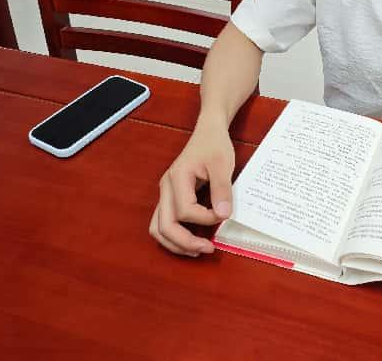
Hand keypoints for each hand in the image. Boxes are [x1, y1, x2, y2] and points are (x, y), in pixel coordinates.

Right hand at [149, 119, 234, 256]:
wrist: (208, 131)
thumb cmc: (215, 145)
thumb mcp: (223, 164)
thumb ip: (222, 190)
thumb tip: (223, 215)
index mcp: (177, 178)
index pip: (185, 210)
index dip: (205, 218)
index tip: (224, 213)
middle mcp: (166, 188)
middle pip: (164, 226)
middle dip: (185, 242)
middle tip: (208, 248)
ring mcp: (165, 193)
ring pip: (158, 228)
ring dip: (175, 244)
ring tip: (197, 249)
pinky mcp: (169, 197)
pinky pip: (163, 222)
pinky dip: (173, 236)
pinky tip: (191, 239)